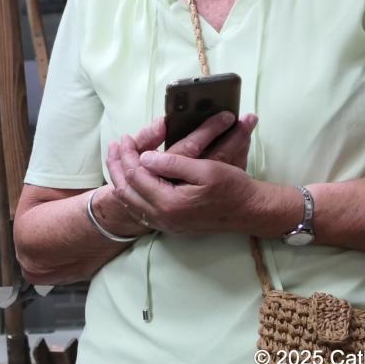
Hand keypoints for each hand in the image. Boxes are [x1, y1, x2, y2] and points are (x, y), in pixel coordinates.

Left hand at [105, 112, 256, 230]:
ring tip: (117, 159)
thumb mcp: (205, 169)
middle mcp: (163, 218)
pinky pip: (140, 210)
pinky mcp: (170, 225)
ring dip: (121, 179)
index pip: (136, 177)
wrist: (250, 211)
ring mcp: (166, 224)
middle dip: (117, 166)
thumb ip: (172, 164)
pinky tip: (131, 180)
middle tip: (114, 146)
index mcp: (169, 203)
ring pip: (130, 203)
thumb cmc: (232, 187)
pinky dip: (131, 193)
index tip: (124, 138)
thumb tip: (144, 157)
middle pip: (126, 191)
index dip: (127, 155)